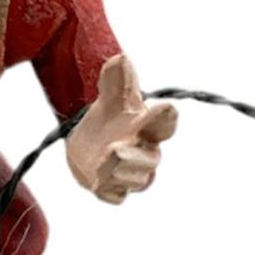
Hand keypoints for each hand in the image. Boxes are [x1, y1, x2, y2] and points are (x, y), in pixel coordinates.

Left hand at [67, 54, 177, 204]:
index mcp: (148, 127)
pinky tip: (98, 185)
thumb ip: (116, 78)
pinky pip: (116, 196)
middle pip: (150, 161)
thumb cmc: (111, 114)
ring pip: (136, 181)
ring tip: (103, 166)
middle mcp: (145, 152)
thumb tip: (120, 59)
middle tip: (115, 151)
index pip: (165, 123)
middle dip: (134, 158)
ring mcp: (129, 173)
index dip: (165, 117)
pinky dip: (109, 192)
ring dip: (120, 175)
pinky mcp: (112, 187)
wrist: (89, 136)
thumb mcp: (111, 95)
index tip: (163, 108)